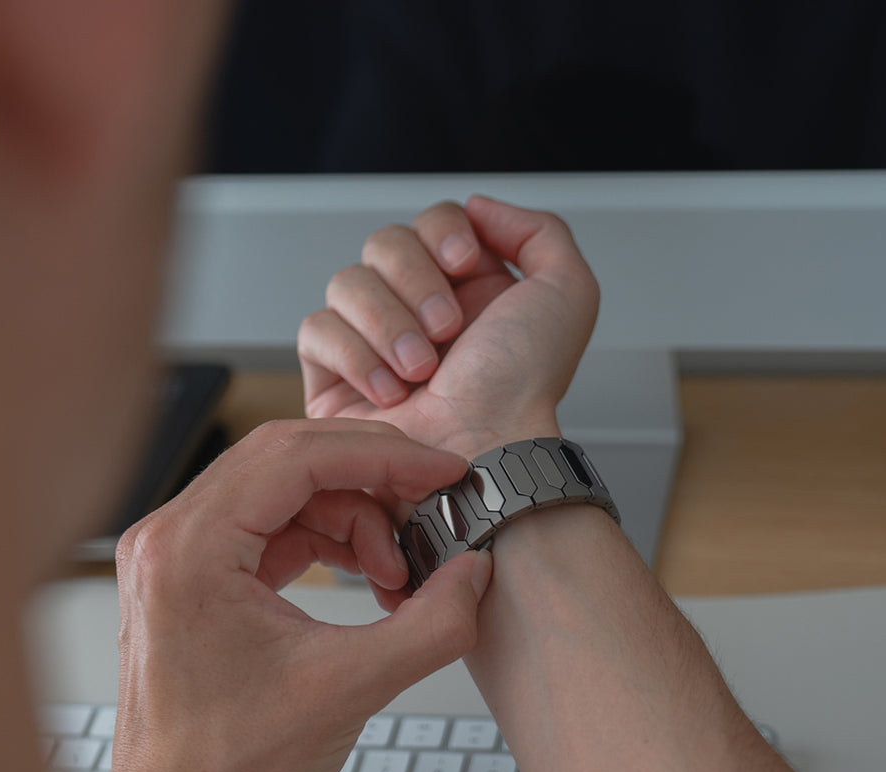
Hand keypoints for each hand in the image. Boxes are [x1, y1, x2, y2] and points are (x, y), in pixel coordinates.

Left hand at [70, 419, 492, 771]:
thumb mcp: (349, 690)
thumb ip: (429, 626)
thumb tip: (475, 574)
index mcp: (188, 549)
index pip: (293, 456)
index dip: (382, 456)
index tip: (441, 471)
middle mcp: (169, 539)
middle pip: (286, 461)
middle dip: (371, 483)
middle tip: (433, 507)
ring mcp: (176, 557)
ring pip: (283, 494)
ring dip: (353, 520)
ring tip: (398, 577)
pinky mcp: (193, 580)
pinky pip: (270, 531)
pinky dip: (327, 545)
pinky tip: (369, 582)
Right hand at [298, 196, 600, 458]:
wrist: (481, 450)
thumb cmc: (523, 389)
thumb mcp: (568, 294)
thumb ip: (539, 231)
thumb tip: (477, 206)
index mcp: (470, 286)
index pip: (433, 220)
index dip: (442, 233)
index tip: (463, 265)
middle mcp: (419, 307)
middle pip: (384, 242)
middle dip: (415, 282)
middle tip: (448, 332)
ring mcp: (372, 339)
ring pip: (346, 282)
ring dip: (388, 324)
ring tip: (421, 371)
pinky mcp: (332, 374)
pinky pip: (316, 330)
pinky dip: (355, 357)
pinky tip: (389, 392)